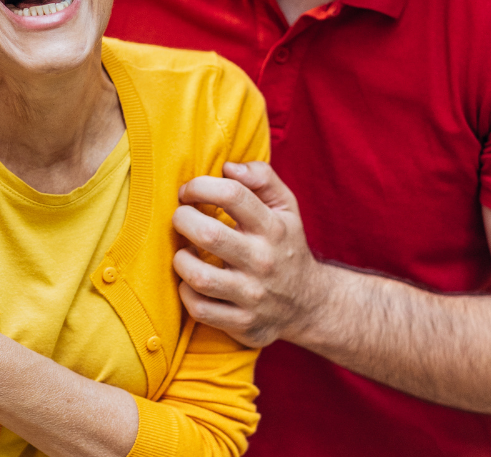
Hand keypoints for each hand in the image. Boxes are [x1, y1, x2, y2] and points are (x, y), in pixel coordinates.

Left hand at [171, 161, 329, 347]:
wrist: (310, 304)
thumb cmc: (285, 243)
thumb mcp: (286, 206)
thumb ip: (261, 177)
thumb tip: (229, 167)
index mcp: (273, 228)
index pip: (232, 195)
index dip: (201, 185)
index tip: (188, 191)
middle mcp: (262, 261)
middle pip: (208, 234)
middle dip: (182, 219)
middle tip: (181, 217)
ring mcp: (252, 296)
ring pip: (199, 277)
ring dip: (181, 259)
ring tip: (185, 250)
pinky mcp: (242, 323)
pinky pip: (199, 309)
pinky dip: (186, 292)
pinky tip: (191, 280)